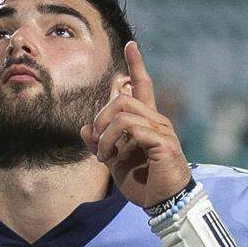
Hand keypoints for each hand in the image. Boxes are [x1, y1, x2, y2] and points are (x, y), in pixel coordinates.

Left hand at [82, 41, 190, 207]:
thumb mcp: (113, 160)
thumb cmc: (141, 181)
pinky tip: (112, 159)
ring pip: (123, 113)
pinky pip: (132, 129)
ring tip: (104, 157)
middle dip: (100, 118)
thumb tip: (84, 127)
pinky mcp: (163, 143)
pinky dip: (113, 143)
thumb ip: (100, 143)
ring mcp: (161, 130)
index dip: (136, 65)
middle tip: (97, 144)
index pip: (142, 85)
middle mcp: (156, 120)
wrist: (161, 202)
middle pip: (122, 98)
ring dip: (105, 135)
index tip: (130, 44)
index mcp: (146, 121)